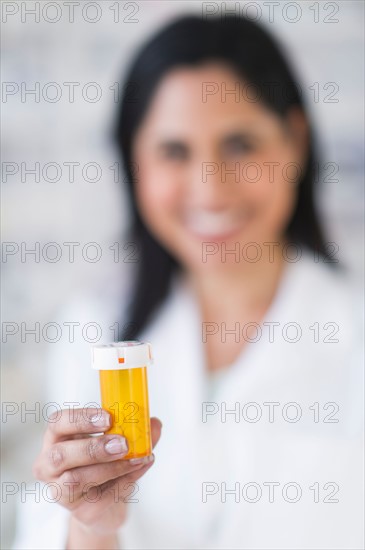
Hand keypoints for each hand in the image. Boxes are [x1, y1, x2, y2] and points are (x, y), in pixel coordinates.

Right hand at [33, 408, 161, 538]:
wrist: (106, 503)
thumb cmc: (105, 463)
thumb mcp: (118, 441)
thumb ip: (136, 431)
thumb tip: (155, 424)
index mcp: (57, 438)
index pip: (57, 423)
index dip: (81, 419)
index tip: (108, 417)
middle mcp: (50, 465)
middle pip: (60, 455)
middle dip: (94, 448)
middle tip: (123, 444)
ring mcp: (60, 491)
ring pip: (76, 480)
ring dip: (111, 467)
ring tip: (137, 459)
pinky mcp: (79, 512)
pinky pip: (100, 498)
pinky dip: (124, 482)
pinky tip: (139, 470)